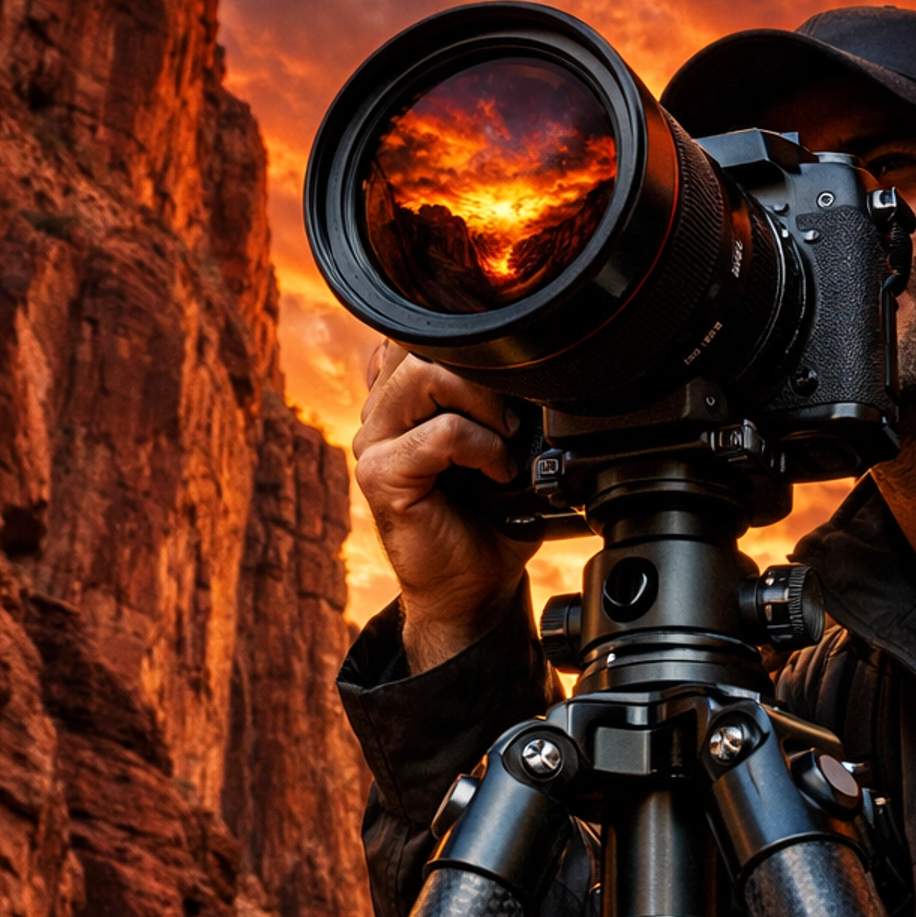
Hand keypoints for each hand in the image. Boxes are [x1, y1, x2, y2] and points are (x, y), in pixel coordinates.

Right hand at [353, 341, 538, 673]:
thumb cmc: (490, 518)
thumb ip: (500, 396)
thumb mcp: (504, 443)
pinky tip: (497, 471)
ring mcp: (373, 442)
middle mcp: (380, 412)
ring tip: (505, 439)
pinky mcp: (380, 475)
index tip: (516, 371)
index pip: (422, 328)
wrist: (471, 587)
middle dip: (482, 367)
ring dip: (482, 402)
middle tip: (514, 414)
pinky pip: (438, 433)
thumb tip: (542, 357)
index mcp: (402, 396)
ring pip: (424, 376)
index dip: (472, 338)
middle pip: (421, 341)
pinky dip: (481, 446)